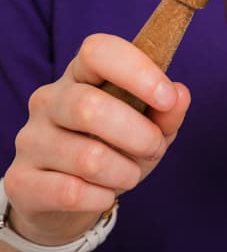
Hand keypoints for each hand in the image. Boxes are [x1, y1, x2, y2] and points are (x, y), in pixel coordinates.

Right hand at [2, 34, 189, 246]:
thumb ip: (167, 112)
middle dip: (138, 134)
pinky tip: (103, 195)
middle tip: (155, 148)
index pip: (98, 51)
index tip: (167, 97)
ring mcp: (30, 139)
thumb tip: (180, 94)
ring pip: (87, 157)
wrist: (66, 201)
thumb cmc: (113, 150)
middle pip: (89, 106)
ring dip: (124, 172)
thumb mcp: (148, 128)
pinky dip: (101, 197)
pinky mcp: (21, 180)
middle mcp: (48, 100)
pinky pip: (70, 192)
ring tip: (130, 175)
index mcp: (81, 75)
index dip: (136, 71)